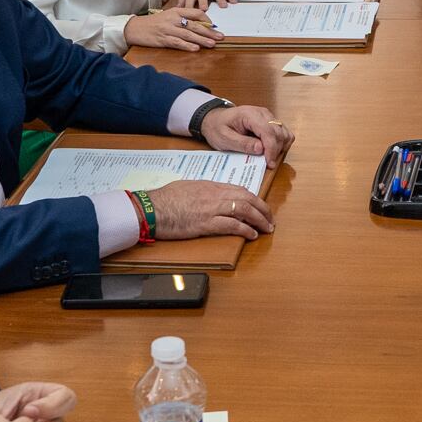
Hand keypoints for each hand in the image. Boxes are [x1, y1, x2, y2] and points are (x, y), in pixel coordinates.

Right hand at [125, 7, 219, 50]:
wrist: (135, 28)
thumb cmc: (153, 23)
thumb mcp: (168, 16)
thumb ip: (181, 18)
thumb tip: (198, 25)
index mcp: (176, 11)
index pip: (196, 13)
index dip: (207, 19)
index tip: (214, 26)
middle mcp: (173, 19)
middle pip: (195, 25)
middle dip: (209, 32)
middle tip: (220, 37)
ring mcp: (168, 29)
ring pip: (189, 34)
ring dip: (202, 40)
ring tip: (212, 44)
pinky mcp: (163, 39)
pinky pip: (177, 43)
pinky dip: (187, 46)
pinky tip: (196, 48)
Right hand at [146, 177, 275, 240]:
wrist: (151, 208)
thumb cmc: (164, 199)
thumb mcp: (187, 187)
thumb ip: (202, 191)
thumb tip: (210, 196)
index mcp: (210, 186)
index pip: (240, 190)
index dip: (254, 198)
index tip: (260, 206)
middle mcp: (215, 195)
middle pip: (247, 198)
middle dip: (263, 209)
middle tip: (270, 218)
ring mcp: (212, 209)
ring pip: (244, 211)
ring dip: (259, 220)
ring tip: (267, 228)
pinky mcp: (206, 224)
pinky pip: (232, 225)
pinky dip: (245, 230)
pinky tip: (252, 235)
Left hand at [198, 102, 293, 160]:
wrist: (215, 119)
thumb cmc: (217, 127)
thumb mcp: (224, 138)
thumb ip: (242, 144)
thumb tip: (260, 149)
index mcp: (249, 114)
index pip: (268, 131)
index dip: (271, 149)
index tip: (269, 163)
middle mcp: (263, 113)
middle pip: (279, 133)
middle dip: (275, 150)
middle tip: (266, 163)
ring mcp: (268, 117)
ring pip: (284, 133)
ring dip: (280, 147)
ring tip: (268, 157)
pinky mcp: (270, 122)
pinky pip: (283, 133)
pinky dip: (281, 144)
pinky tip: (271, 151)